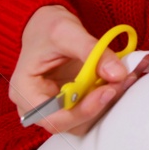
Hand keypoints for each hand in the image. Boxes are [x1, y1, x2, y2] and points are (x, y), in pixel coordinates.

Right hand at [10, 5, 135, 136]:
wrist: (46, 25)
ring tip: (123, 78)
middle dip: (98, 106)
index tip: (107, 91)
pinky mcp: (70, 103)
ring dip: (106, 103)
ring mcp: (54, 107)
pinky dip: (107, 96)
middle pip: (70, 123)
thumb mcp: (67, 32)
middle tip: (120, 83)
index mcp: (25, 91)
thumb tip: (118, 74)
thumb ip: (92, 51)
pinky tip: (120, 79)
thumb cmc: (47, 28)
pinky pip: (90, 108)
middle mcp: (36, 105)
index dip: (82, 111)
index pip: (53, 118)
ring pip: (84, 120)